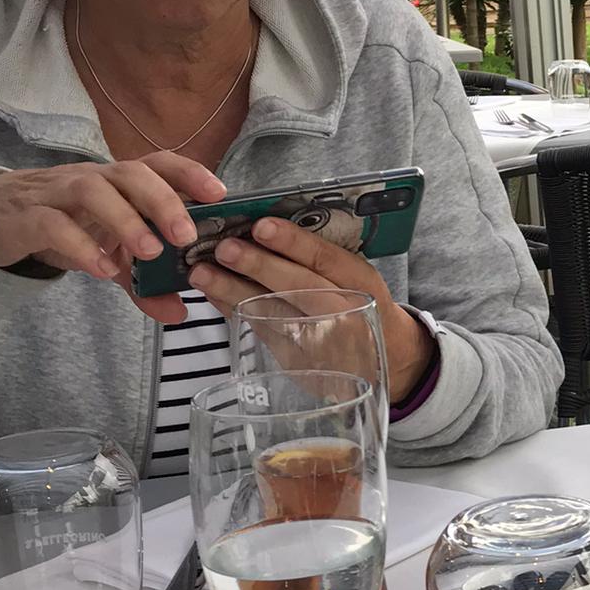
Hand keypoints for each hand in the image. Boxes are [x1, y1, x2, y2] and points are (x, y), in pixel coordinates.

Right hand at [0, 154, 225, 326]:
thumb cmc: (63, 224)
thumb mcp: (108, 253)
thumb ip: (143, 282)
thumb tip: (179, 313)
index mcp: (118, 182)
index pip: (157, 163)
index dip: (189, 172)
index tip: (220, 194)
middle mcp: (92, 178)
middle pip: (130, 172)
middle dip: (162, 200)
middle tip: (185, 236)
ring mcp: (57, 193)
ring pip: (92, 190)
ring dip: (125, 219)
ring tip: (148, 252)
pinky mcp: (26, 216)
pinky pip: (53, 223)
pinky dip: (80, 245)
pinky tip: (101, 270)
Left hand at [188, 214, 435, 403]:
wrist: (388, 357)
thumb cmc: (360, 302)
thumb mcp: (357, 278)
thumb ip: (323, 259)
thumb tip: (264, 227)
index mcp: (362, 284)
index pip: (326, 259)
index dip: (292, 242)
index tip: (260, 225)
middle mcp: (344, 315)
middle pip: (298, 288)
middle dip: (258, 266)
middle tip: (223, 248)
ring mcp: (321, 344)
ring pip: (273, 314)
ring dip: (233, 292)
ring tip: (201, 273)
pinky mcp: (299, 364)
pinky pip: (261, 334)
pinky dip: (234, 312)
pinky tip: (213, 295)